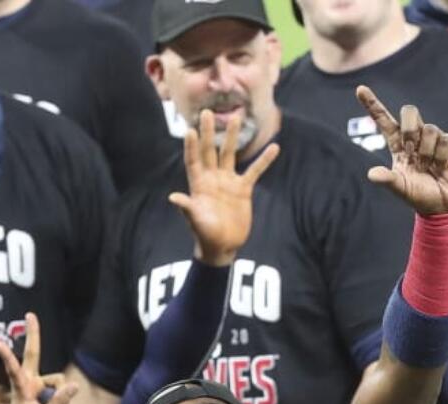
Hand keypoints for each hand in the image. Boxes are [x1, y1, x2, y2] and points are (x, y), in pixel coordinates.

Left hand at [0, 313, 77, 403]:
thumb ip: (59, 402)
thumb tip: (72, 385)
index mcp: (22, 392)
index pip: (14, 371)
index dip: (8, 357)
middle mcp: (28, 385)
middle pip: (33, 356)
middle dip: (34, 335)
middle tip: (30, 315)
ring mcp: (36, 388)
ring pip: (56, 380)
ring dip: (62, 396)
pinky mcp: (43, 394)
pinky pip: (60, 391)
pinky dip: (64, 402)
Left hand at [168, 109, 279, 266]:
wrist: (222, 246)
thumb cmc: (205, 235)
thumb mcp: (196, 221)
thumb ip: (187, 208)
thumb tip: (173, 198)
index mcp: (198, 185)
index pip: (194, 161)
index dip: (191, 147)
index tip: (190, 129)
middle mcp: (212, 179)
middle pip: (210, 151)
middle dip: (209, 132)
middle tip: (208, 112)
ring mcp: (228, 182)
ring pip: (230, 154)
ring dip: (233, 136)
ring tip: (237, 117)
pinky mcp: (243, 190)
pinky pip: (255, 171)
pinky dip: (264, 161)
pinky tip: (274, 147)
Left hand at [355, 86, 447, 214]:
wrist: (441, 206)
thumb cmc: (418, 195)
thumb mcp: (399, 188)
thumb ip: (387, 180)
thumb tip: (371, 174)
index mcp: (398, 145)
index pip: (384, 121)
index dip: (373, 105)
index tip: (360, 89)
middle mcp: (416, 138)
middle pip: (410, 113)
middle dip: (410, 130)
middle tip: (411, 152)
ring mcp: (434, 138)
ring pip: (429, 129)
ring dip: (426, 152)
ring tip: (428, 168)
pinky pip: (445, 140)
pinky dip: (441, 157)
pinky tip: (441, 167)